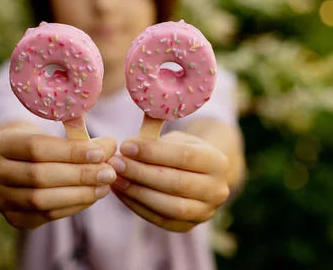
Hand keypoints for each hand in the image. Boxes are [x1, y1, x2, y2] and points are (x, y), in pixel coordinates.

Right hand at [0, 125, 116, 228]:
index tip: (100, 153)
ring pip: (41, 200)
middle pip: (39, 176)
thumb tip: (112, 146)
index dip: (70, 151)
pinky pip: (45, 216)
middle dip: (79, 175)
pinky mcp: (12, 218)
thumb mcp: (53, 133)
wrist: (15, 163)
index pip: (35, 148)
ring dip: (79, 194)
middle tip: (109, 172)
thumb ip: (80, 139)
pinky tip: (91, 197)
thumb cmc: (39, 143)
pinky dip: (72, 207)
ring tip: (104, 186)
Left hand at [107, 131, 229, 231]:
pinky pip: (160, 219)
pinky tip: (120, 191)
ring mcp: (205, 212)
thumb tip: (140, 106)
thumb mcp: (176, 137)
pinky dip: (136, 206)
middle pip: (176, 183)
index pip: (184, 157)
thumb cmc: (182, 151)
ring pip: (169, 206)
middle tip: (116, 163)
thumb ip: (157, 129)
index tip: (126, 145)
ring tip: (115, 178)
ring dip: (137, 192)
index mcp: (218, 162)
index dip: (153, 152)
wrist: (199, 178)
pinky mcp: (187, 227)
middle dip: (142, 173)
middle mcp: (217, 190)